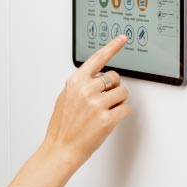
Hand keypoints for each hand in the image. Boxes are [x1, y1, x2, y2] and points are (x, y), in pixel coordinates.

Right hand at [42, 35, 131, 170]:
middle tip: (103, 100)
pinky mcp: (107, 119)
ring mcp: (97, 104)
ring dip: (118, 101)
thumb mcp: (65, 98)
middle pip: (115, 78)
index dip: (112, 47)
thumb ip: (79, 85)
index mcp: (75, 82)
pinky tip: (109, 119)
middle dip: (113, 88)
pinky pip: (126, 108)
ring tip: (104, 111)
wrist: (61, 148)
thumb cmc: (62, 125)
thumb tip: (95, 79)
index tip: (122, 39)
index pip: (97, 59)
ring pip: (123, 93)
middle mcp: (86, 90)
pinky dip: (121, 113)